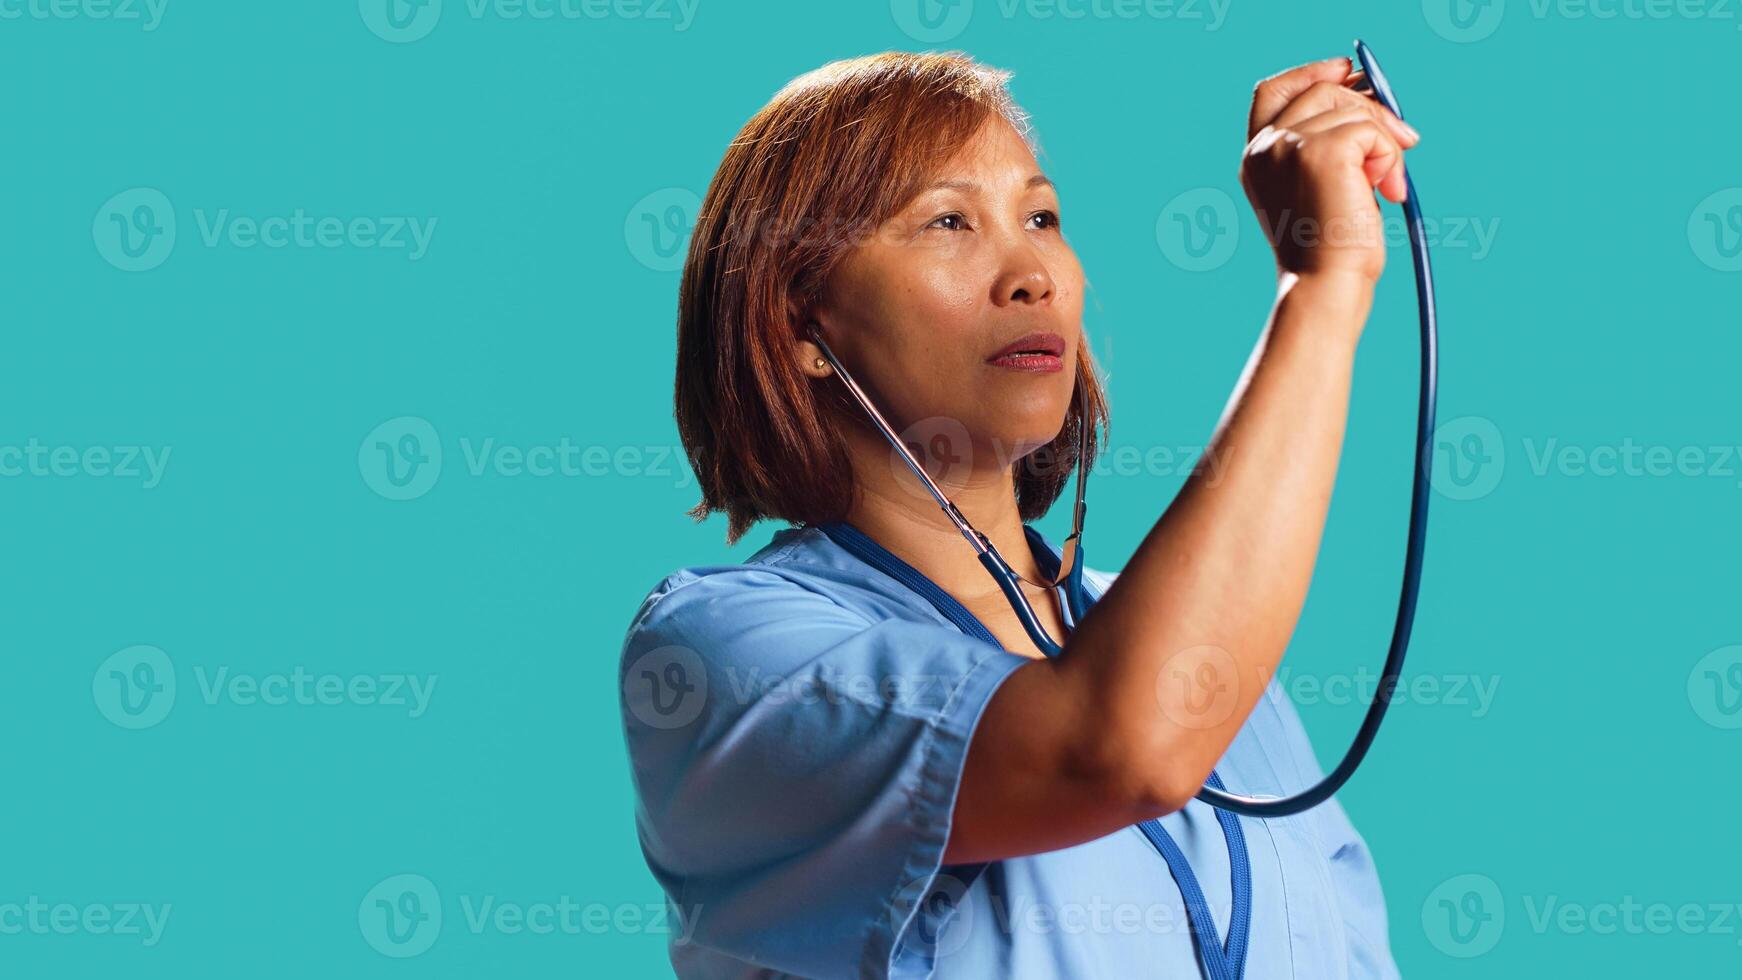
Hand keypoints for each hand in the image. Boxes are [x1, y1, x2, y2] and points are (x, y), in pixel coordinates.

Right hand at [1239, 56, 1421, 285]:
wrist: (1325, 286)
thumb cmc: (1329, 250)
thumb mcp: (1320, 187)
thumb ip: (1328, 144)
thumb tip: (1371, 97)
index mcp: (1256, 157)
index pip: (1274, 91)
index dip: (1312, 72)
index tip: (1349, 73)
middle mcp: (1264, 147)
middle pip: (1322, 90)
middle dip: (1370, 108)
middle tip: (1405, 141)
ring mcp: (1288, 145)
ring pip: (1352, 107)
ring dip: (1384, 139)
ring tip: (1388, 184)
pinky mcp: (1319, 150)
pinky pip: (1372, 130)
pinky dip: (1391, 157)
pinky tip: (1387, 191)